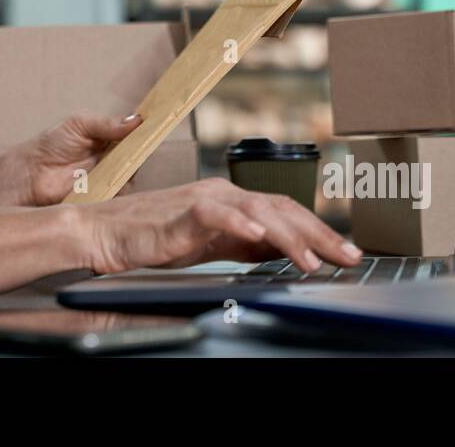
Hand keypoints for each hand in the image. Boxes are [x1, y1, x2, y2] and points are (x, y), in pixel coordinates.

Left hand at [8, 113, 143, 206]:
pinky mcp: (104, 197)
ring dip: (129, 169)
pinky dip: (120, 188)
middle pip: (138, 155)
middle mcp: (114, 158)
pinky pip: (120, 195)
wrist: (30, 173)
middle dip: (139, 151)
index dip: (145, 131)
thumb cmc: (51, 144)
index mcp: (110, 138)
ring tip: (119, 162)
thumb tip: (137, 119)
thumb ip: (107, 123)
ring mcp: (110, 178)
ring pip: (132, 175)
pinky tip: (113, 181)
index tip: (155, 127)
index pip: (136, 135)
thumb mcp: (79, 124)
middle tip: (135, 147)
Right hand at [77, 176, 361, 274]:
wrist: (105, 233)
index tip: (346, 253)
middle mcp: (222, 194)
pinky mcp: (181, 214)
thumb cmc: (153, 239)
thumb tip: (282, 251)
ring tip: (312, 260)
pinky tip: (259, 238)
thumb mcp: (210, 245)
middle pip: (281, 209)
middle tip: (348, 256)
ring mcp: (203, 200)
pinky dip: (239, 224)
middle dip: (319, 233)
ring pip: (257, 211)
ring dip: (289, 236)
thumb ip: (243, 244)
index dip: (319, 231)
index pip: (285, 212)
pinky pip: (214, 215)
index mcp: (231, 200)